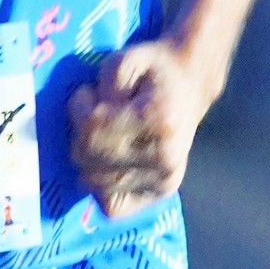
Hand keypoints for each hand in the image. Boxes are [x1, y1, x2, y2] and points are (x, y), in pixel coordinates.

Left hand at [68, 40, 209, 218]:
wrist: (190, 85)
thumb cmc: (153, 70)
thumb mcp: (124, 61)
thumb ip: (104, 85)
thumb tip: (90, 122)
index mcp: (159, 120)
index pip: (93, 131)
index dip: (79, 110)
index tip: (87, 94)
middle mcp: (166, 156)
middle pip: (89, 160)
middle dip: (80, 135)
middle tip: (94, 115)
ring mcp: (166, 179)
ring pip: (95, 184)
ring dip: (88, 159)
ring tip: (104, 137)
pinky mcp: (163, 193)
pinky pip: (113, 207)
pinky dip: (101, 189)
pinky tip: (108, 165)